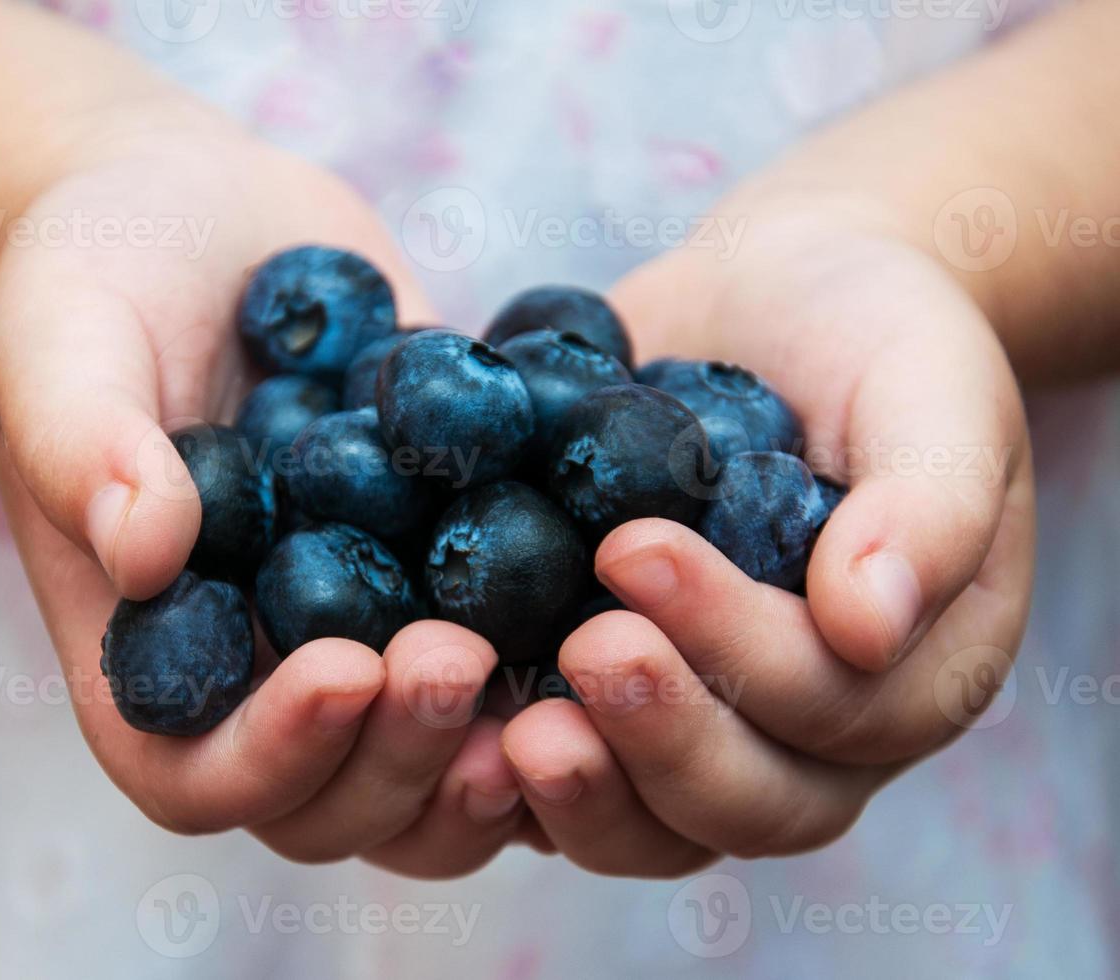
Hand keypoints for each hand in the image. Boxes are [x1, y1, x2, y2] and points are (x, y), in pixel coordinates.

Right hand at [0, 108, 521, 874]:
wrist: (213, 221)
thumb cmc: (103, 274)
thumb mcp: (64, 340)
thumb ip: (87, 447)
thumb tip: (143, 554)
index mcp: (151, 653)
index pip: (195, 774)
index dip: (272, 755)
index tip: (345, 666)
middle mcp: (264, 669)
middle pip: (337, 801)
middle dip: (404, 754)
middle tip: (462, 658)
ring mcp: (367, 631)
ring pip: (439, 764)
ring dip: (497, 744)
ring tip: (564, 668)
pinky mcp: (451, 575)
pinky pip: (515, 655)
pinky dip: (568, 657)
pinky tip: (633, 602)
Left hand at [499, 200, 1035, 874]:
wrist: (767, 305)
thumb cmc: (869, 339)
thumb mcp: (931, 393)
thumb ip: (930, 507)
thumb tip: (868, 628)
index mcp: (909, 674)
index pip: (834, 709)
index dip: (738, 651)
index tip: (637, 549)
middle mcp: (807, 731)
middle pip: (743, 802)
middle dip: (662, 735)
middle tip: (586, 645)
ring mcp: (701, 725)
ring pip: (649, 824)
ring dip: (583, 793)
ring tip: (511, 730)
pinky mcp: (603, 704)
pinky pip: (564, 774)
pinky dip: (505, 774)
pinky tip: (450, 718)